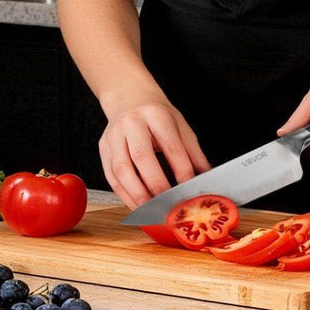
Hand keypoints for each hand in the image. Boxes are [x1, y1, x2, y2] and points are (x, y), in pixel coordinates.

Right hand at [99, 92, 210, 209]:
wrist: (129, 98)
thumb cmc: (157, 116)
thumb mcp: (180, 126)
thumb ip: (194, 154)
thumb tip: (206, 180)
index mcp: (155, 114)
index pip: (170, 145)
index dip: (181, 170)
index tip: (189, 190)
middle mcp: (131, 123)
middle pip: (141, 156)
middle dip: (156, 185)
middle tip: (169, 204)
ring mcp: (113, 135)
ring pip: (121, 169)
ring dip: (137, 194)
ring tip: (152, 210)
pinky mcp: (103, 148)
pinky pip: (111, 177)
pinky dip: (125, 195)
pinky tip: (137, 206)